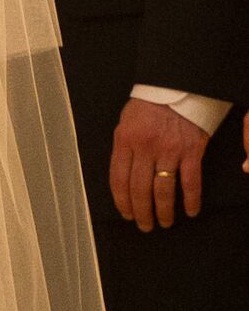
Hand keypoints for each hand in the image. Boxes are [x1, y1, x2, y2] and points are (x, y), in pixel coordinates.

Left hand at [109, 96, 213, 234]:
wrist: (178, 85)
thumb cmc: (150, 104)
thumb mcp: (126, 123)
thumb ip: (124, 148)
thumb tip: (123, 176)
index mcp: (125, 141)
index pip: (118, 179)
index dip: (122, 201)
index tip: (126, 214)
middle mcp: (145, 147)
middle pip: (140, 189)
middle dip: (141, 212)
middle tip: (145, 226)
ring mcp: (170, 150)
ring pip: (163, 189)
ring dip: (163, 211)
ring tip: (164, 222)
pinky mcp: (192, 150)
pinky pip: (190, 181)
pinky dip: (190, 199)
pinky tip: (190, 211)